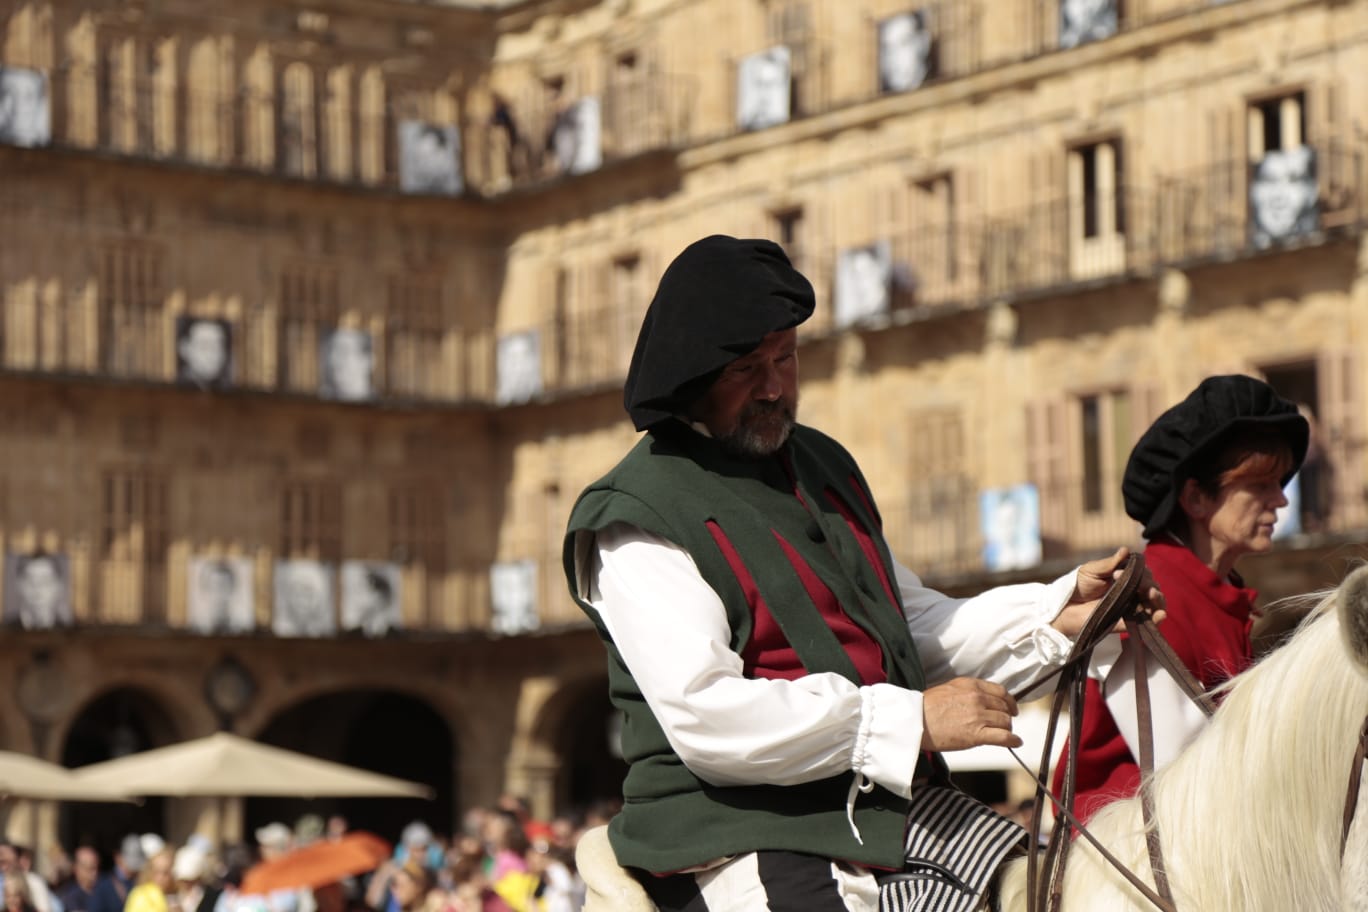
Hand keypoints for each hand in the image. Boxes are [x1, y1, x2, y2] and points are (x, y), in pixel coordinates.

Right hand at [921, 677, 1020, 750]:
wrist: (914, 720)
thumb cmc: (926, 707)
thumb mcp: (949, 689)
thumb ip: (968, 692)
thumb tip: (982, 700)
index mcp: (970, 685)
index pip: (1000, 691)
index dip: (1009, 701)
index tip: (1011, 708)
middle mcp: (977, 698)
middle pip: (1004, 707)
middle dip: (1007, 716)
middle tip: (1005, 723)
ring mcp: (978, 716)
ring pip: (1006, 722)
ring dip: (1007, 729)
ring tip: (1004, 734)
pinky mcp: (977, 734)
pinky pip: (1004, 737)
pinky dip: (1013, 740)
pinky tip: (1016, 742)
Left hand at [1050, 546, 1166, 638]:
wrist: (1064, 608)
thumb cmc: (1077, 586)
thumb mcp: (1092, 570)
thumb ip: (1109, 563)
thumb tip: (1125, 550)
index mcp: (1125, 577)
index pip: (1143, 573)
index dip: (1138, 571)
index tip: (1116, 574)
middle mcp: (1131, 591)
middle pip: (1152, 587)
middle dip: (1150, 585)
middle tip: (1141, 586)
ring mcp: (1132, 607)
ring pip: (1155, 603)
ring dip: (1158, 599)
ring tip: (1151, 594)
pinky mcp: (1129, 622)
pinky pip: (1149, 622)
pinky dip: (1157, 618)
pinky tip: (1159, 614)